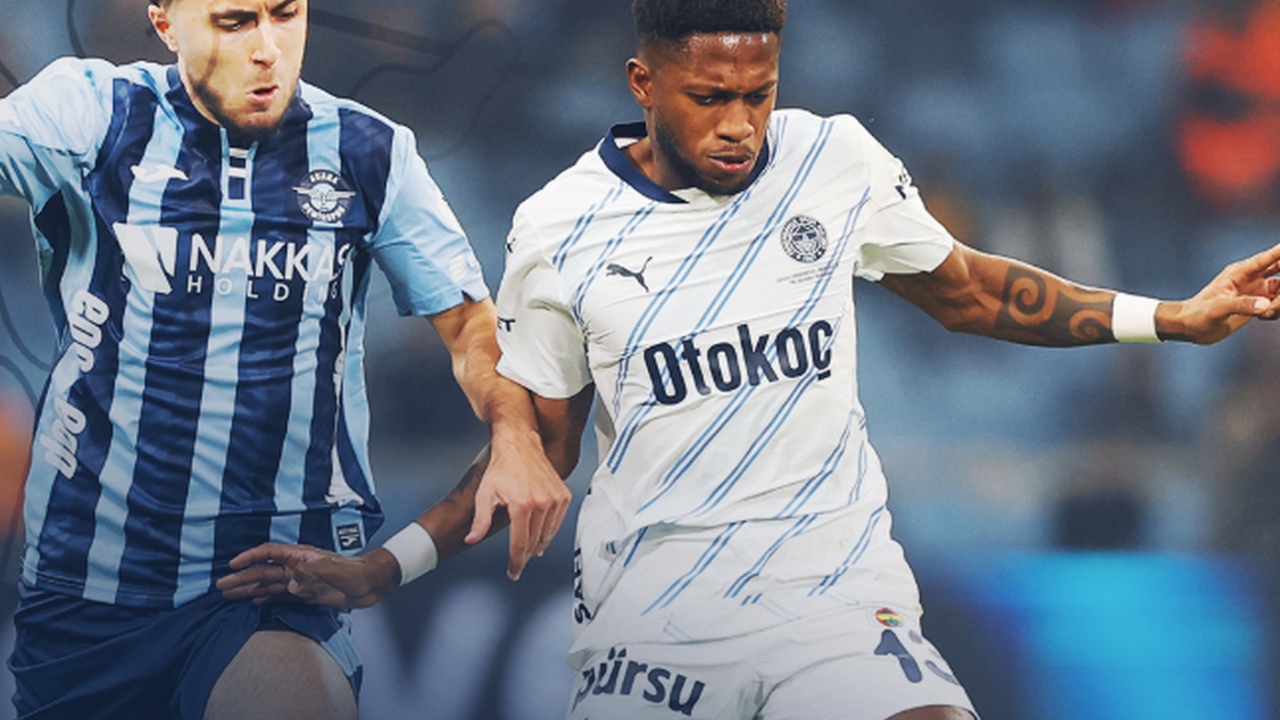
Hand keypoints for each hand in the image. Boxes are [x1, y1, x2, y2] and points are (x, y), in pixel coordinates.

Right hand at [216, 543, 399, 607]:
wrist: (370, 583)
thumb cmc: (354, 572)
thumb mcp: (332, 569)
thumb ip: (310, 574)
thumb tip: (290, 585)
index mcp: (300, 556)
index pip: (268, 553)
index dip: (250, 557)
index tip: (233, 565)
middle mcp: (296, 568)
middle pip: (263, 571)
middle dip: (242, 578)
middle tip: (221, 587)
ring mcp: (300, 582)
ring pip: (268, 585)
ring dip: (249, 590)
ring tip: (229, 595)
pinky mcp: (306, 595)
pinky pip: (280, 597)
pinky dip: (265, 599)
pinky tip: (254, 603)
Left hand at [465, 437, 571, 580]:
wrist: (520, 445)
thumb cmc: (502, 467)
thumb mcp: (485, 494)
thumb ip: (480, 520)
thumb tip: (472, 539)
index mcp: (522, 505)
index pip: (520, 543)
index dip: (516, 561)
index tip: (513, 571)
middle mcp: (542, 502)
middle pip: (535, 541)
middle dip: (525, 557)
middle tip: (519, 565)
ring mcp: (555, 499)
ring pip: (548, 534)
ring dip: (539, 546)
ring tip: (530, 553)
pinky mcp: (564, 495)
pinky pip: (558, 522)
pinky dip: (550, 532)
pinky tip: (542, 536)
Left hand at [1161, 242, 1279, 343]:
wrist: (1190, 328)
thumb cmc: (1197, 314)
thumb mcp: (1217, 309)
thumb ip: (1241, 305)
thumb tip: (1266, 305)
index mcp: (1239, 272)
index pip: (1267, 258)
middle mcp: (1251, 278)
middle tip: (1276, 299)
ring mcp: (1256, 291)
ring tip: (1266, 313)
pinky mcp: (1258, 305)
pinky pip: (1278, 305)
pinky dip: (1277, 311)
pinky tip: (1262, 317)